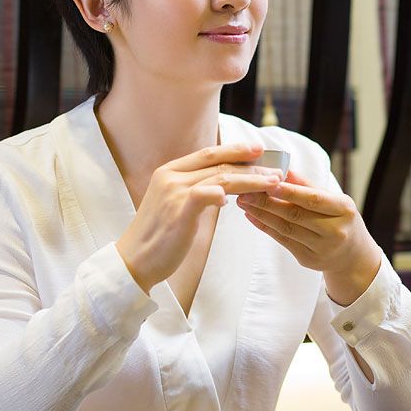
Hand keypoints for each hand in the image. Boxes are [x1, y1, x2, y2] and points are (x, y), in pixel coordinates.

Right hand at [117, 143, 280, 291]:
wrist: (134, 260)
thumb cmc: (158, 236)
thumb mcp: (174, 205)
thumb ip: (194, 191)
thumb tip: (222, 189)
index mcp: (169, 171)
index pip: (208, 153)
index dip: (235, 150)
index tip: (258, 150)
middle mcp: (171, 176)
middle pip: (219, 162)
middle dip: (251, 164)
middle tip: (276, 167)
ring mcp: (174, 191)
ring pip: (221, 177)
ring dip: (251, 180)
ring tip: (274, 182)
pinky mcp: (179, 210)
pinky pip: (207, 194)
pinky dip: (225, 193)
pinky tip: (240, 199)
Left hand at [236, 170, 381, 305]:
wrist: (352, 255)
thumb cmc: (340, 219)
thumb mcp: (334, 200)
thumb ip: (309, 185)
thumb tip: (284, 170)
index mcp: (343, 210)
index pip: (313, 199)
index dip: (290, 191)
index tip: (269, 181)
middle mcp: (335, 231)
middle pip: (295, 214)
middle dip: (267, 202)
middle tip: (246, 190)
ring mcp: (321, 248)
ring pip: (285, 228)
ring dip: (262, 214)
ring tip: (245, 201)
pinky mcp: (308, 259)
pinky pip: (282, 241)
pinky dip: (265, 227)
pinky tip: (252, 216)